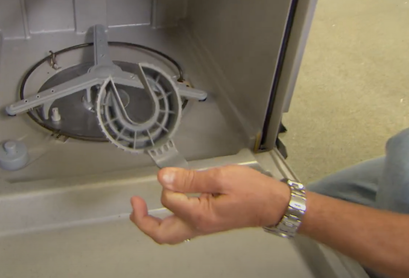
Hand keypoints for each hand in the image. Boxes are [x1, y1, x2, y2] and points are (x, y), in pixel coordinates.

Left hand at [130, 165, 289, 243]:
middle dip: (142, 221)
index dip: (168, 184)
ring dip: (152, 223)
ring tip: (142, 208)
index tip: (170, 173)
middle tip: (134, 205)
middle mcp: (199, 226)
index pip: (170, 200)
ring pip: (170, 234)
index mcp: (200, 215)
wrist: (274, 204)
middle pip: (161, 234)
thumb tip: (165, 178)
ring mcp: (203, 227)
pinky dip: (168, 219)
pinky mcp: (207, 224)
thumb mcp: (221, 177)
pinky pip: (181, 228)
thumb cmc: (254, 191)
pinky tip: (168, 207)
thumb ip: (190, 179)